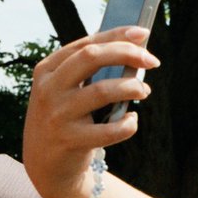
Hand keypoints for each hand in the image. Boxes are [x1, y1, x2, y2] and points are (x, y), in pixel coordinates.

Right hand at [22, 27, 157, 197]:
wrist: (45, 164)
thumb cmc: (65, 118)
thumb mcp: (66, 90)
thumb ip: (89, 71)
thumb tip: (133, 49)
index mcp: (47, 70)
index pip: (86, 44)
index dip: (117, 36)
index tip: (143, 33)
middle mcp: (48, 89)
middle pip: (92, 58)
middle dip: (127, 54)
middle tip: (152, 61)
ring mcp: (58, 115)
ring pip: (104, 91)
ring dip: (132, 88)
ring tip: (143, 91)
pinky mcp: (70, 141)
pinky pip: (111, 130)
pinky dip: (129, 124)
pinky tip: (131, 121)